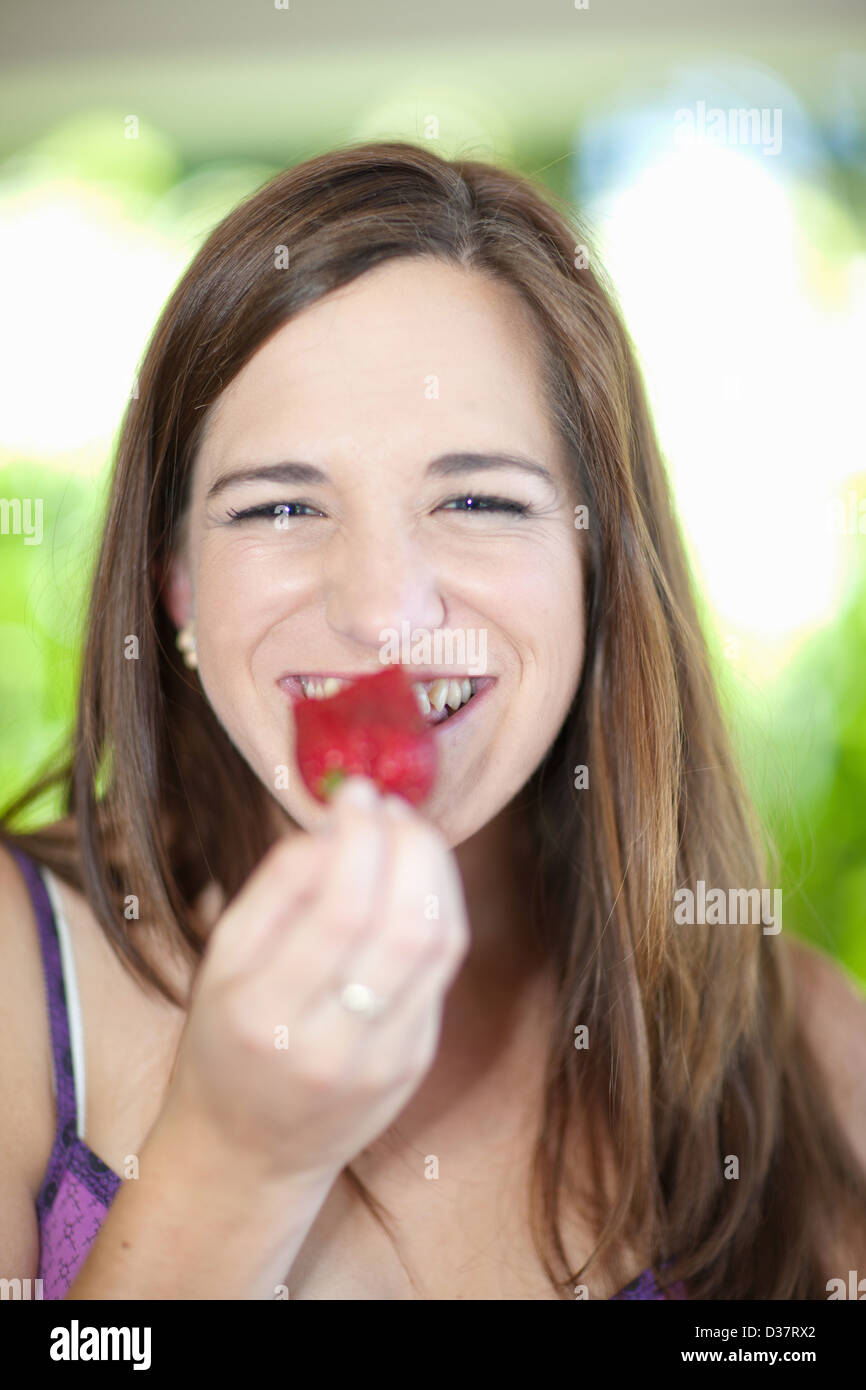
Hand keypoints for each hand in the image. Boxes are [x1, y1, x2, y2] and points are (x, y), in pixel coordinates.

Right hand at [156, 778, 469, 1187]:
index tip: (358, 793)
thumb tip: (339, 827)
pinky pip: (443, 971)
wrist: (248, 1150)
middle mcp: (329, 1044)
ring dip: (434, 871)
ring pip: (438, 945)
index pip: (340, 909)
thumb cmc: (226, 1041)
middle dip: (410, 847)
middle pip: (404, 926)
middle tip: (393, 806)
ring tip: (409, 833)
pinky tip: (418, 880)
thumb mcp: (221, 962)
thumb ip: (276, 890)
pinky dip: (440, 909)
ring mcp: (382, 1060)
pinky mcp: (414, 1062)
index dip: (362, 838)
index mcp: (264, 1014)